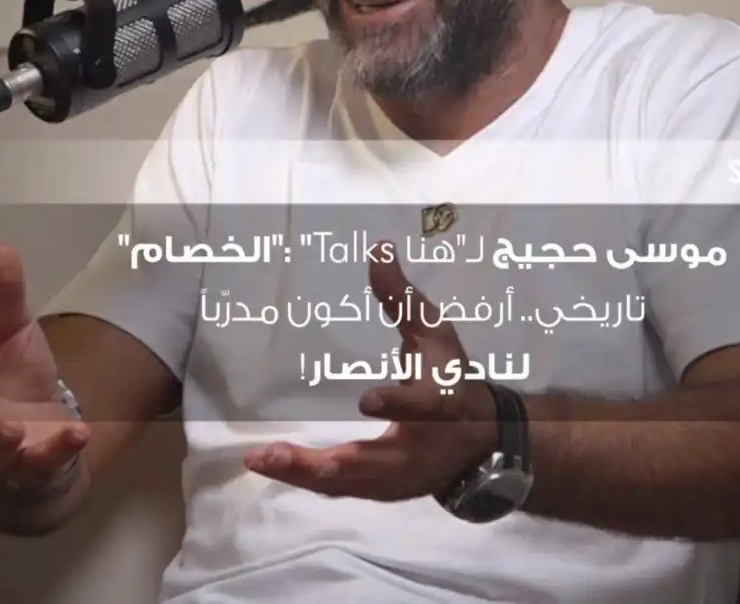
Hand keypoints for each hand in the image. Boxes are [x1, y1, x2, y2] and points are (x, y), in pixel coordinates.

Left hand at [244, 244, 496, 500]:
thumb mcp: (434, 333)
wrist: (481, 440)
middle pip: (369, 460)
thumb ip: (402, 297)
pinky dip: (308, 481)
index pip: (422, 405)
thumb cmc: (452, 377)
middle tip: (272, 451)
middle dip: (321, 461)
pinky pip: (342, 489)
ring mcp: (398, 478)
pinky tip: (273, 467)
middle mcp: (418, 449)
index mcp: (439, 404)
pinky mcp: (383, 492)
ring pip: (348, 482)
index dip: (398, 402)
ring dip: (303, 474)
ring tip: (258, 459)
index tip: (366, 399)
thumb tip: (377, 248)